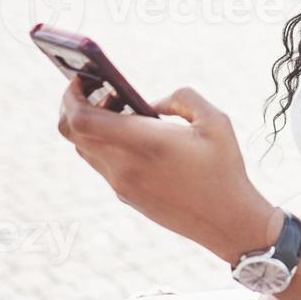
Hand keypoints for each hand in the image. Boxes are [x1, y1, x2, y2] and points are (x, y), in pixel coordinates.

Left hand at [58, 78, 281, 263]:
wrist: (228, 221)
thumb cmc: (223, 168)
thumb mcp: (213, 119)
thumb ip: (181, 98)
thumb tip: (151, 104)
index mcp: (143, 142)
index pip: (81, 120)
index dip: (72, 95)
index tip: (83, 78)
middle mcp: (124, 165)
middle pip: (72, 133)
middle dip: (74, 105)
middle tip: (95, 89)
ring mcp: (122, 184)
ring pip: (83, 149)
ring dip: (90, 126)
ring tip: (119, 110)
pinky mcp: (127, 197)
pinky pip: (101, 164)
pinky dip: (104, 144)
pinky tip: (132, 136)